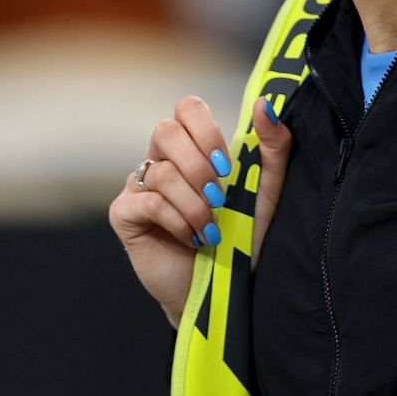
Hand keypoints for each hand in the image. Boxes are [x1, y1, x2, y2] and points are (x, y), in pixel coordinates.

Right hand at [108, 94, 294, 327]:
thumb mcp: (266, 192)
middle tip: (219, 199)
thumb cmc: (244, 239)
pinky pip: (148, 202)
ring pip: (162, 173)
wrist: (224, 291)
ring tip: (210, 231)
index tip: (227, 166)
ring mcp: (139, 186)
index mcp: (193, 148)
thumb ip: (272, 147)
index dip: (206, 131)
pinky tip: (191, 239)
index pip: (187, 107)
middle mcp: (161, 160)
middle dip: (199, 167)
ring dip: (195, 206)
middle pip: (165, 131)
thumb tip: (264, 104)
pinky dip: (177, 222)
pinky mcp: (124, 214)